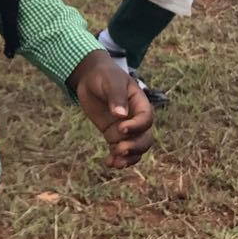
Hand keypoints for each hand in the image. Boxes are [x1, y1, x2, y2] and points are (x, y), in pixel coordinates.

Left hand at [69, 52, 154, 169]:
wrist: (91, 78)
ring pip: (135, 148)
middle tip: (119, 149)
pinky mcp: (114, 134)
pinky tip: (108, 163)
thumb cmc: (104, 76)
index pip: (146, 119)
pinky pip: (120, 151)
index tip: (121, 127)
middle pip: (145, 138)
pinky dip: (117, 159)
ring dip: (128, 158)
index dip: (137, 126)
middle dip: (134, 147)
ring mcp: (125, 128)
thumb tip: (121, 115)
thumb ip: (116, 96)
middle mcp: (136, 118)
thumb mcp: (110, 81)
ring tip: (115, 162)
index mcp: (140, 103)